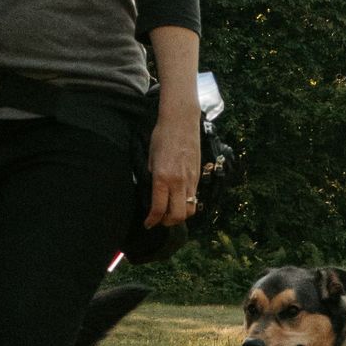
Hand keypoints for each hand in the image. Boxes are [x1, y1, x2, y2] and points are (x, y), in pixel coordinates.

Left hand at [144, 104, 200, 228]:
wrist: (181, 121)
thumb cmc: (162, 136)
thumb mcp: (150, 158)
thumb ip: (152, 178)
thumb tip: (151, 193)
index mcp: (162, 177)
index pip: (158, 208)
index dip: (152, 220)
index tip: (147, 224)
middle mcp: (178, 182)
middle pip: (177, 215)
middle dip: (167, 223)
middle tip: (159, 221)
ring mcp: (191, 180)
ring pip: (189, 209)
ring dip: (180, 216)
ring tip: (170, 212)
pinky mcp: (198, 176)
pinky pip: (194, 198)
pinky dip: (186, 204)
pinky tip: (179, 200)